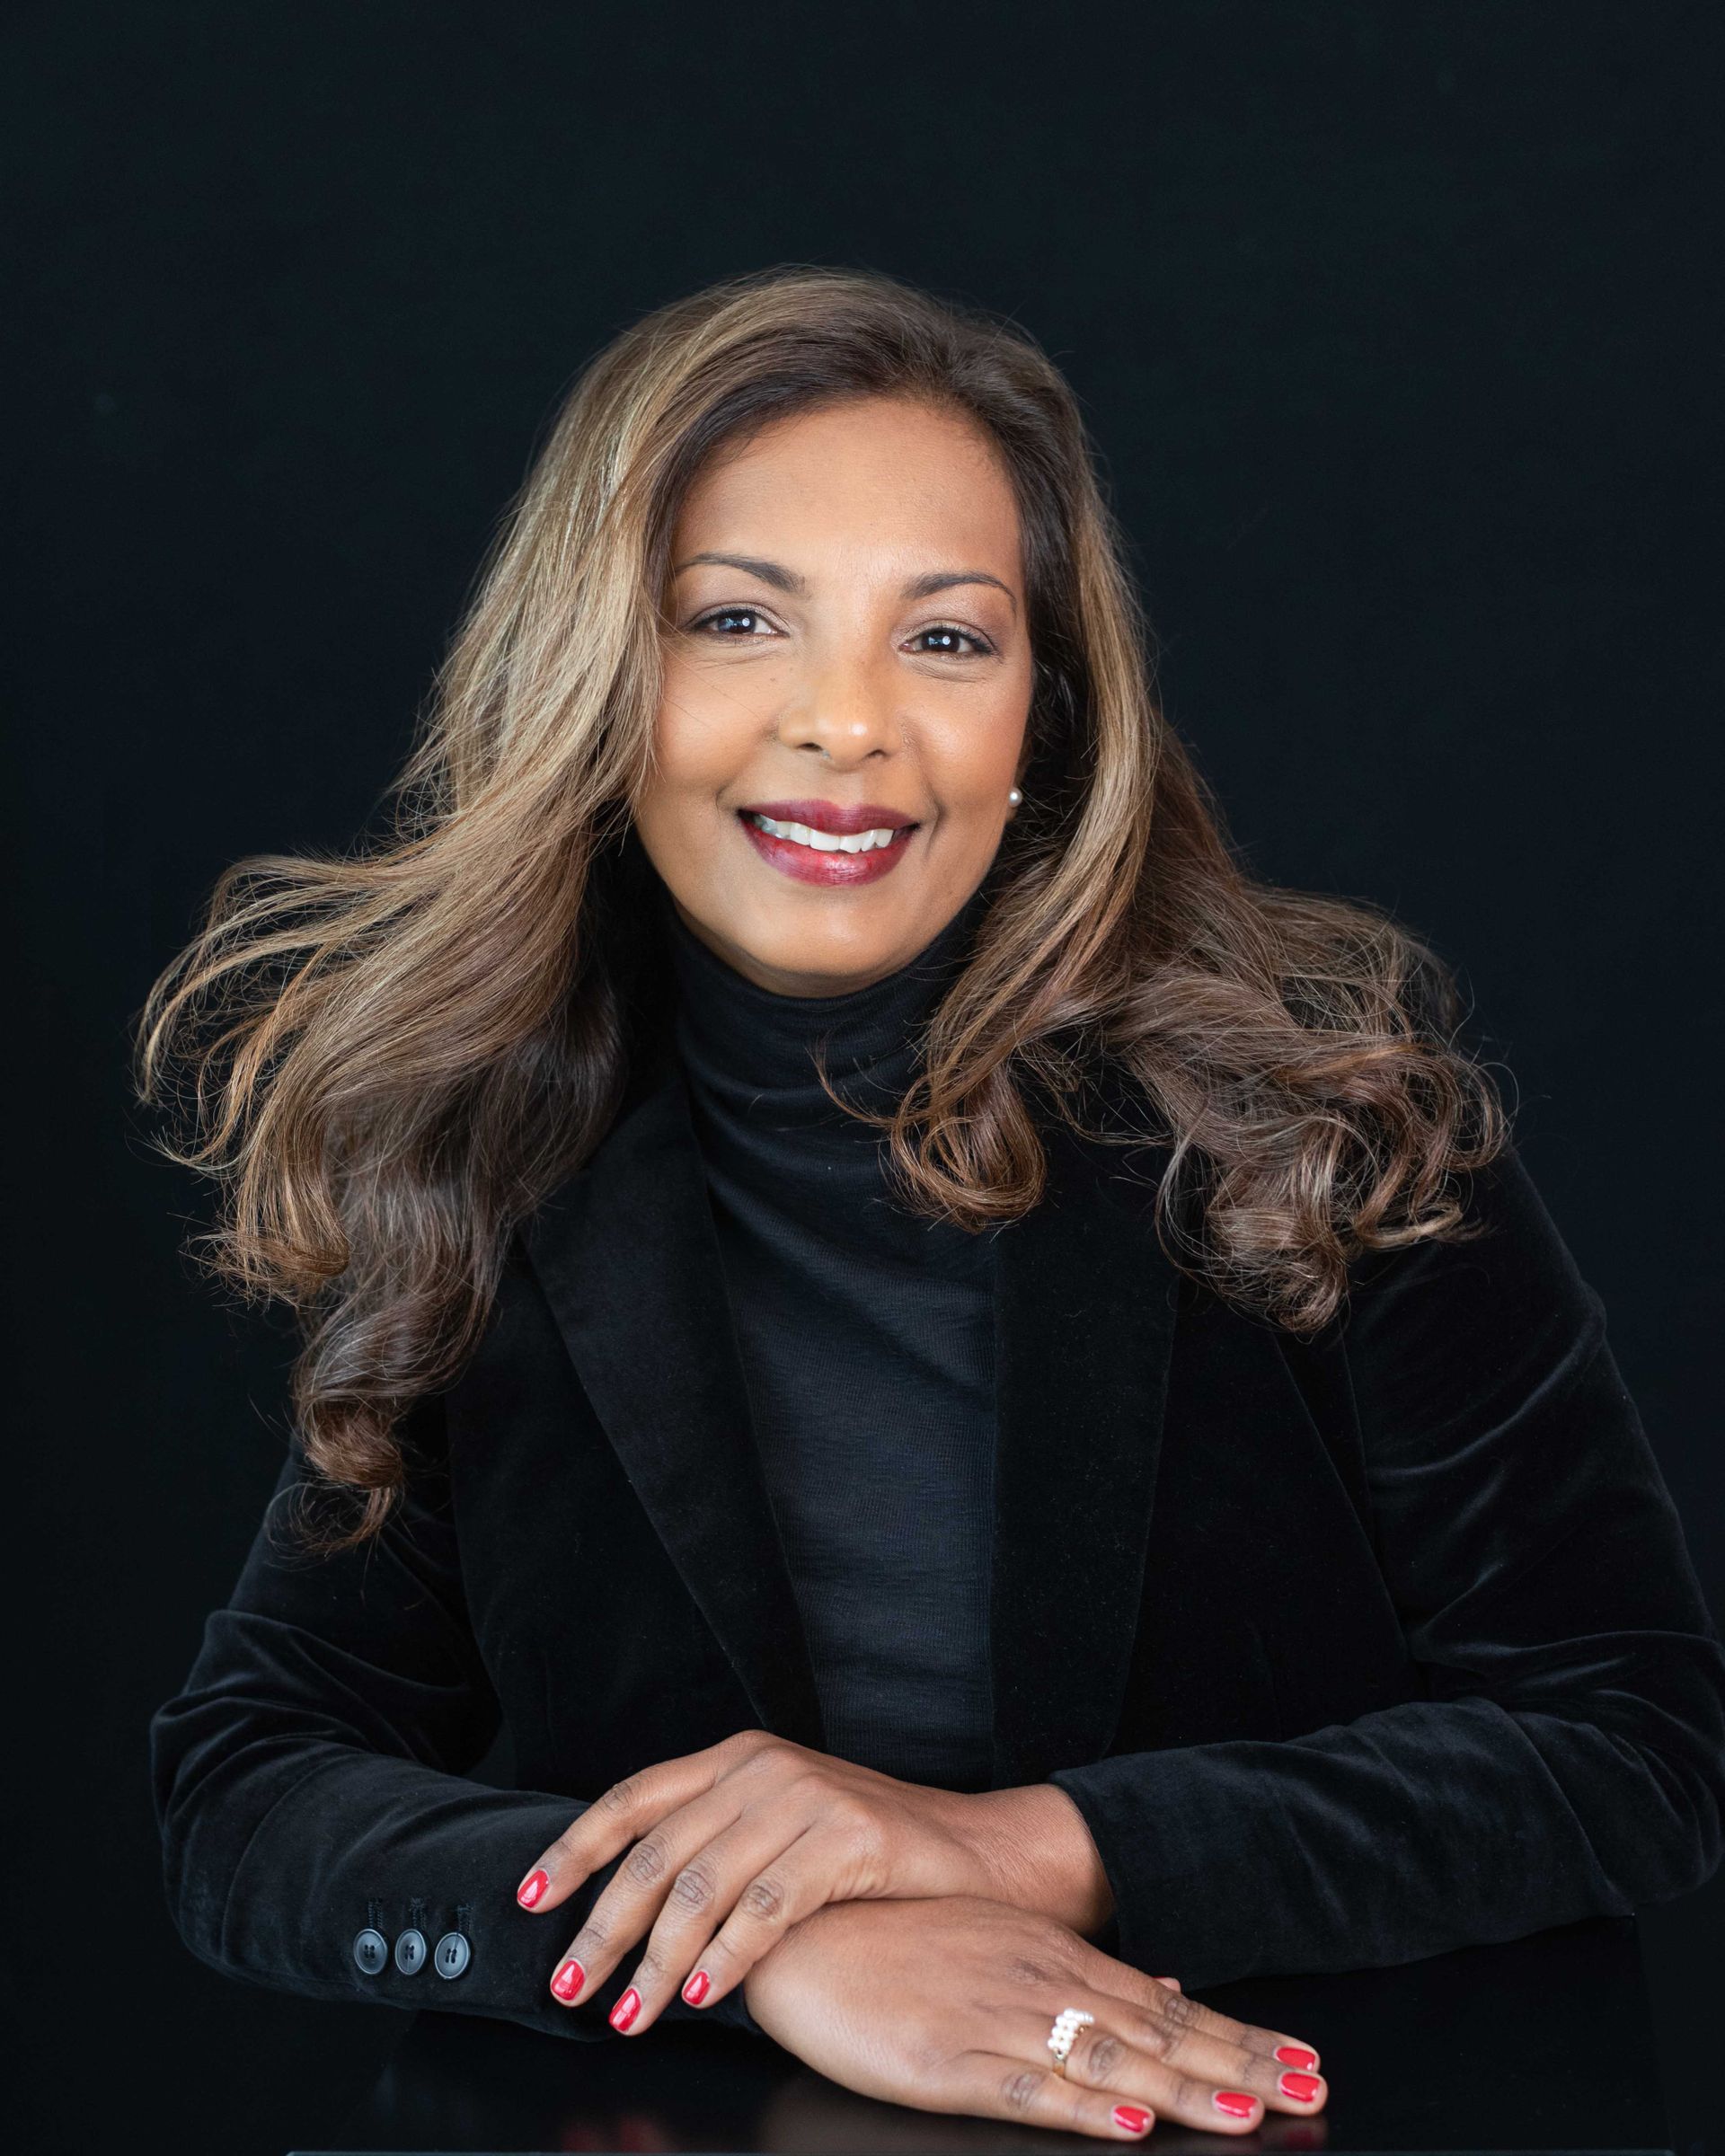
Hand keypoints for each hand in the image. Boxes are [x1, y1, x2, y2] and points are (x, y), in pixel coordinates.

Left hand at [513, 1728, 1111, 2028]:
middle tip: (570, 1989)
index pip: (632, 1800)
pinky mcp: (848, 1834)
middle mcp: (760, 1766)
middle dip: (602, 1929)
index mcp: (735, 1758)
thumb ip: (716, 1849)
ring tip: (629, 2016)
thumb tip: (627, 1916)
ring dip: (655, 1962)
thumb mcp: (781, 1830)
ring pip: (702, 1886)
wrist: (980, 1855)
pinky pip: (767, 1905)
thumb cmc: (871, 1857)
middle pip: (656, 1853)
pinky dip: (726, 1957)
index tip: (528, 1903)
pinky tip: (702, 1996)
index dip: (574, 1850)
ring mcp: (804, 1795)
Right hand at [741, 1895, 1328, 2140]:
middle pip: (1158, 2033)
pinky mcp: (947, 2063)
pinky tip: (1126, 2122)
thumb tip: (1170, 1983)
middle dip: (1239, 2065)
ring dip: (1186, 2089)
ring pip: (1109, 2060)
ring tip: (1250, 2111)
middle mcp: (1039, 1983)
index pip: (1168, 2004)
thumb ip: (1087, 1973)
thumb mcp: (1002, 1944)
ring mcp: (996, 2021)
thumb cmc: (898, 1942)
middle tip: (1308, 2089)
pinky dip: (1082, 2106)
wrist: (801, 1936)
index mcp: (1055, 1958)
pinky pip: (1027, 2088)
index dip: (1239, 2037)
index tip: (1304, 2060)